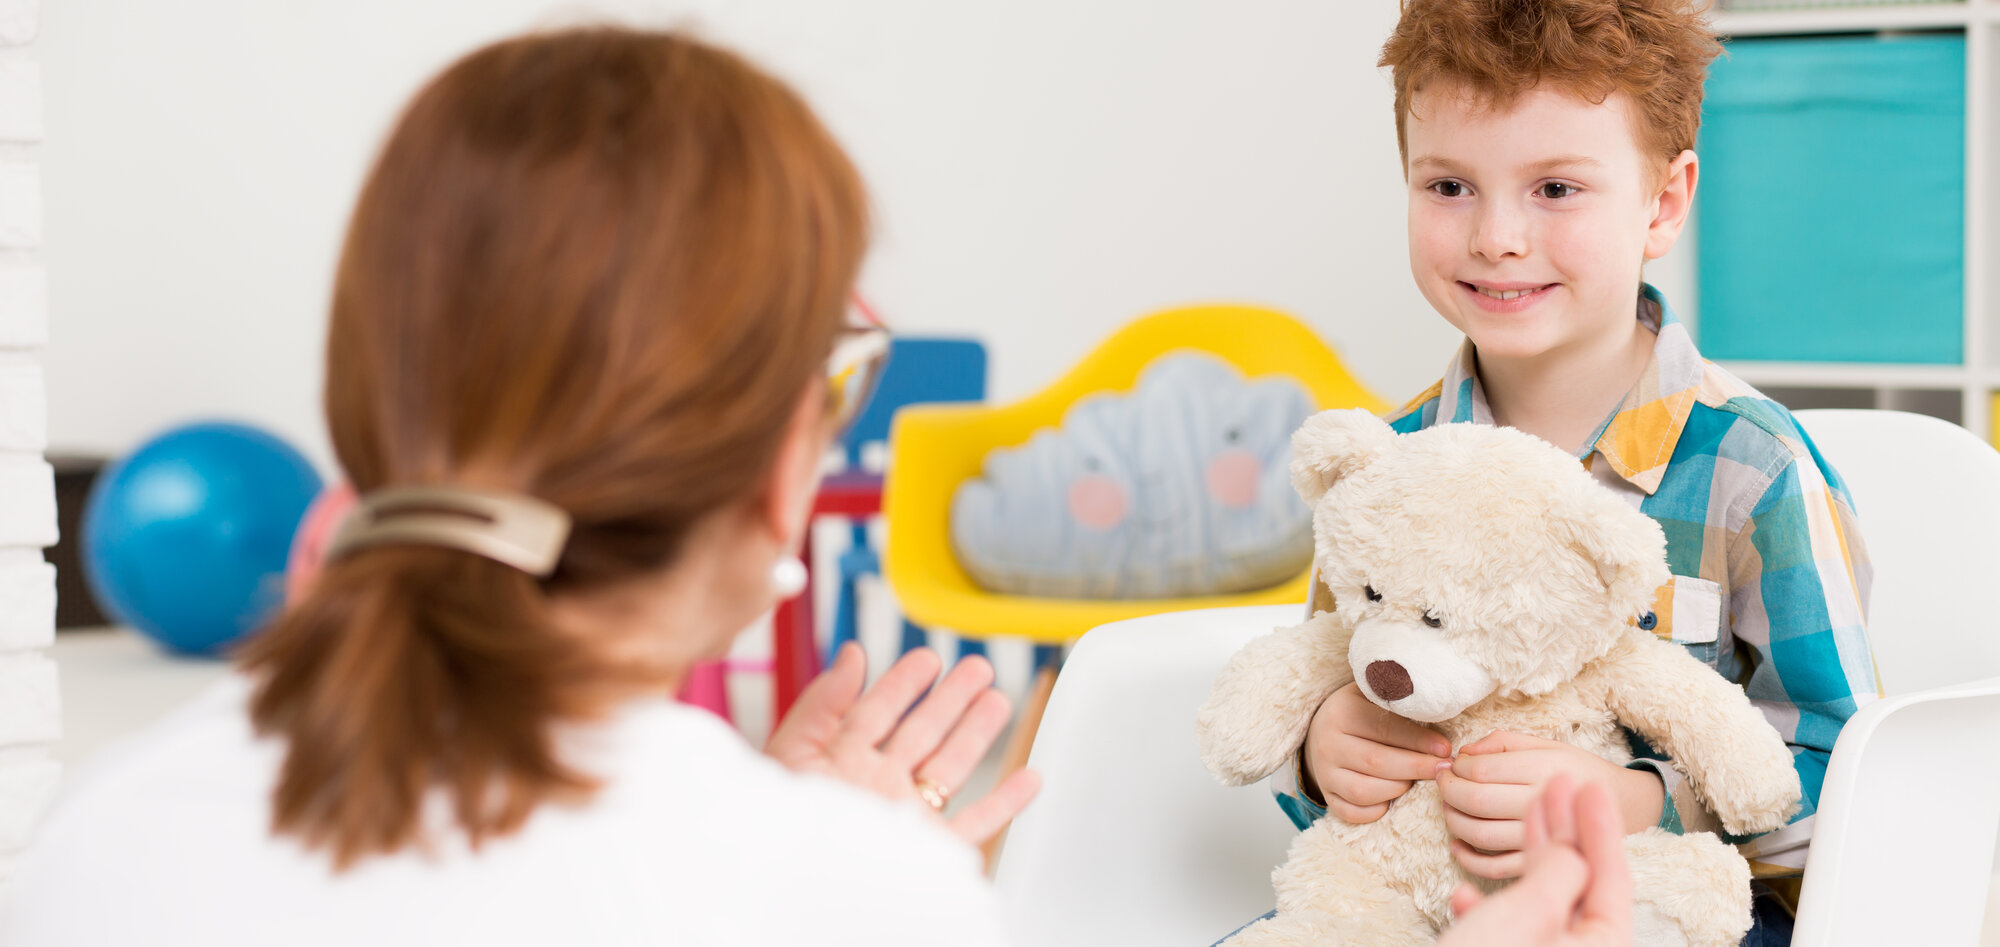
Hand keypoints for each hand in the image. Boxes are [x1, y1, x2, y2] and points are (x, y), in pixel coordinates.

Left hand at [765, 643, 1040, 845]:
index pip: (876, 713)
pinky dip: (1006, 803)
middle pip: (922, 734)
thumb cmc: (785, 828)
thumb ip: (823, 702)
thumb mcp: (792, 753)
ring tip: (998, 701)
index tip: (928, 658)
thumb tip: (851, 656)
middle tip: (977, 669)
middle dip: (951, 699)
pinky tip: (1027, 778)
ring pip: (950, 769)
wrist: (802, 885)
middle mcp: (877, 788)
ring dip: (977, 734)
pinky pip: (976, 824)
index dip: (903, 683)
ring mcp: (906, 818)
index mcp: (840, 765)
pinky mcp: (931, 851)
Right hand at [1301, 681, 1452, 822]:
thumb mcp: (1374, 696)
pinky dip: (1375, 811)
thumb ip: (1400, 704)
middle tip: (1442, 769)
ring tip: (1415, 781)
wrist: (1322, 727)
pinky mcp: (1326, 794)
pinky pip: (1351, 812)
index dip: (1418, 740)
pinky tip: (1392, 799)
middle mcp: (1327, 744)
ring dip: (1397, 789)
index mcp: (1341, 713)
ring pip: (1363, 792)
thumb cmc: (1361, 711)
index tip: (1445, 748)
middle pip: (1376, 762)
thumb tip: (1439, 718)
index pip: (1383, 729)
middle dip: (1416, 768)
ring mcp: (1324, 773)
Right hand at [1436, 775, 1632, 946]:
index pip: (1612, 880)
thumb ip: (1559, 876)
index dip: (1602, 827)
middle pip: (1581, 888)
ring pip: (1543, 906)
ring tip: (1525, 814)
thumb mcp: (1528, 914)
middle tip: (1558, 784)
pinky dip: (1491, 910)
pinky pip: (1508, 934)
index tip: (1590, 785)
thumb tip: (1573, 855)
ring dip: (1530, 859)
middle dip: (1567, 833)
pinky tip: (1466, 897)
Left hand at [1437, 731, 1662, 878]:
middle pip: (1476, 800)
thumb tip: (1463, 751)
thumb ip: (1504, 742)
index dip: (1457, 767)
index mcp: (1545, 769)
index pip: (1482, 770)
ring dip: (1452, 820)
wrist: (1625, 808)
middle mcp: (1544, 803)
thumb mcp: (1548, 745)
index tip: (1453, 764)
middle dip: (1448, 790)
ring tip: (1449, 807)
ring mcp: (1544, 838)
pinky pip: (1494, 868)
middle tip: (1442, 782)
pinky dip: (1468, 858)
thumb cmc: (1579, 772)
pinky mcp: (1541, 865)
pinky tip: (1458, 844)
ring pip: (1479, 834)